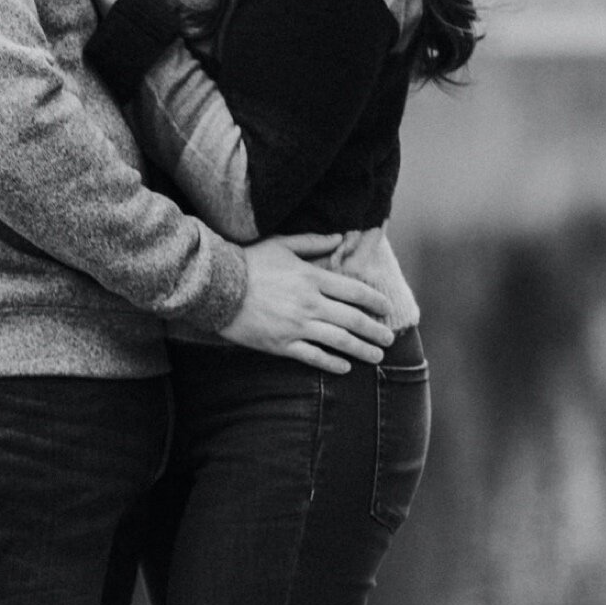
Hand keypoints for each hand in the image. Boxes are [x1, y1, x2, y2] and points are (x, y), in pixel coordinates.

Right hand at [220, 235, 393, 373]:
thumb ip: (313, 242)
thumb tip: (340, 237)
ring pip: (339, 341)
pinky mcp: (281, 344)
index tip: (386, 309)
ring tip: (376, 358)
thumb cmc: (249, 262)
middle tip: (389, 339)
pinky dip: (332, 363)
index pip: (355, 291)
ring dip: (362, 350)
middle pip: (353, 319)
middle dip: (375, 331)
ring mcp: (297, 326)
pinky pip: (313, 357)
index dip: (375, 301)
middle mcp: (310, 303)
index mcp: (312, 278)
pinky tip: (345, 367)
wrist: (217, 287)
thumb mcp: (282, 244)